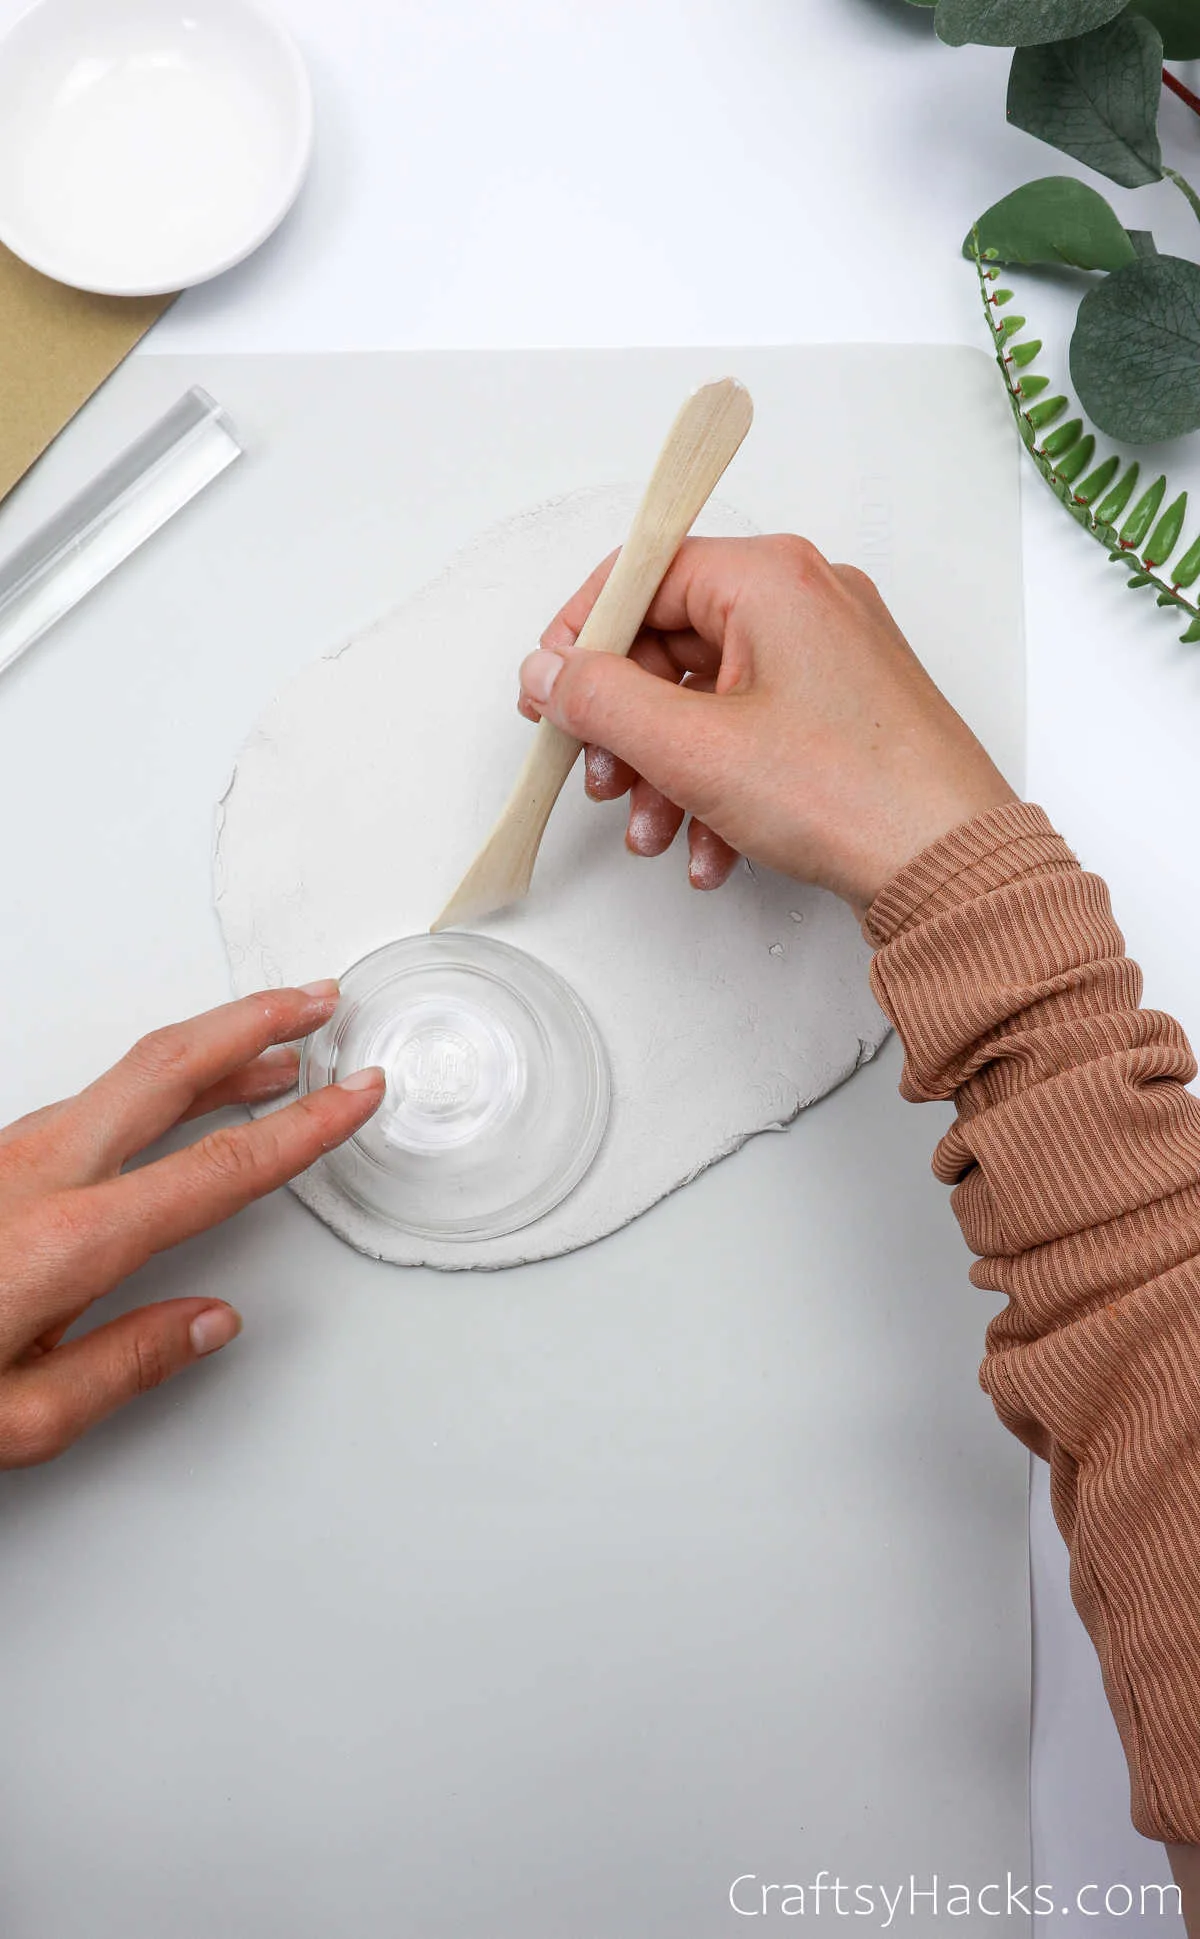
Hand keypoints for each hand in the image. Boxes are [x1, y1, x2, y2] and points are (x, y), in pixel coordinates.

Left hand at [0, 985, 382, 1468]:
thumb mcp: (16, 1422)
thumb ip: (126, 1366)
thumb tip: (209, 1321)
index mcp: (63, 1240)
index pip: (217, 1170)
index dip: (303, 1128)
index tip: (358, 1094)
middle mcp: (35, 1173)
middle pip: (169, 1067)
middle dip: (257, 1020)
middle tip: (322, 997)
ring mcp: (6, 1153)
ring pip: (130, 1076)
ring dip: (213, 1050)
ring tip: (277, 1047)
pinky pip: (93, 1098)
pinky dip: (160, 1082)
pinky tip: (181, 1101)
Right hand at [518, 535, 1014, 918]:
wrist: (953, 867)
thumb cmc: (851, 794)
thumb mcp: (693, 748)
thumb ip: (601, 700)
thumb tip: (548, 672)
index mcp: (772, 577)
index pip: (642, 573)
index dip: (582, 637)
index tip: (550, 695)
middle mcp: (806, 600)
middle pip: (671, 642)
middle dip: (626, 726)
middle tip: (600, 782)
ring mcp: (829, 658)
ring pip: (708, 699)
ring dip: (666, 771)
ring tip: (654, 834)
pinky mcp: (842, 712)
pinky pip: (753, 732)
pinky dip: (718, 787)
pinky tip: (711, 851)